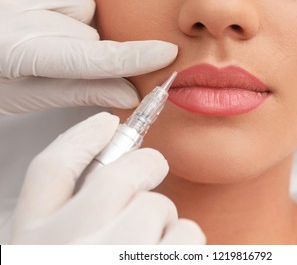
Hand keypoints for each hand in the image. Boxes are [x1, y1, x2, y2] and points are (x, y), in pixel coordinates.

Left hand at [0, 0, 177, 114]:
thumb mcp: (25, 94)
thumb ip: (79, 92)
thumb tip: (128, 95)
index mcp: (17, 48)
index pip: (92, 56)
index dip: (133, 57)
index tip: (165, 55)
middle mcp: (19, 9)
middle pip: (91, 31)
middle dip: (87, 49)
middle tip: (56, 60)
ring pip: (83, 7)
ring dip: (75, 25)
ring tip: (44, 34)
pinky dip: (68, 5)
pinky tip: (47, 16)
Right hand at [10, 113, 204, 243]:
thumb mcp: (59, 246)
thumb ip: (71, 214)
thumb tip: (113, 169)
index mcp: (34, 238)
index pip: (50, 170)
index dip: (81, 137)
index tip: (106, 121)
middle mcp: (64, 246)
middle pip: (114, 177)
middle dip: (145, 164)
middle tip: (154, 166)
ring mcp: (109, 257)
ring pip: (156, 205)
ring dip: (166, 216)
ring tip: (155, 241)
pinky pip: (186, 233)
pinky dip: (186, 239)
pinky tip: (169, 253)